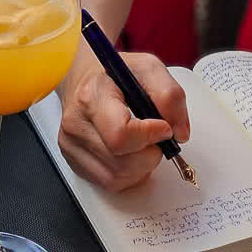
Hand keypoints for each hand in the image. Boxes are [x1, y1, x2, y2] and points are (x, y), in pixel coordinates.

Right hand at [55, 45, 190, 191]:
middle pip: (122, 162)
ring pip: (118, 177)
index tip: (163, 127)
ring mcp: (72, 146)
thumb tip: (179, 132)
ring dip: (142, 166)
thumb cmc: (113, 75)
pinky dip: (129, 174)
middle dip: (151, 154)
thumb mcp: (148, 68)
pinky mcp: (75, 163)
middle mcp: (77, 124)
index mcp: (92, 97)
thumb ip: (170, 95)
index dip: (150, 136)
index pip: (121, 134)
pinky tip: (130, 154)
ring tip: (143, 144)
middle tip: (156, 136)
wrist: (82, 80)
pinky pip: (111, 183)